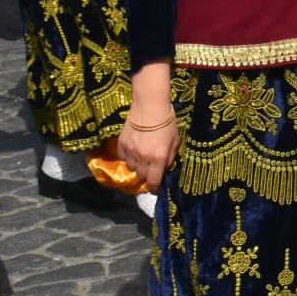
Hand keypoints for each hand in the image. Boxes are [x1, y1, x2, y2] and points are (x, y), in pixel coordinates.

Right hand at [118, 63, 177, 189]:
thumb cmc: (167, 123)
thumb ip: (170, 157)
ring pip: (131, 168)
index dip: (154, 188)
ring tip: (141, 158)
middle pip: (141, 176)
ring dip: (137, 166)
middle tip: (150, 167)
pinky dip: (128, 157)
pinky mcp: (121, 144)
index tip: (154, 189)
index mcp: (158, 158)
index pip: (153, 181)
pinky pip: (123, 157)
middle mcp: (143, 158)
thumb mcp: (175, 141)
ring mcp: (130, 151)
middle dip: (146, 174)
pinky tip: (133, 151)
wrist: (149, 106)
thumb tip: (164, 167)